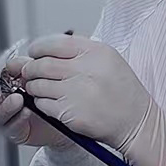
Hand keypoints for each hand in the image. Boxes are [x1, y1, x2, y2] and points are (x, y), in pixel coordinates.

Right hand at [0, 67, 69, 147]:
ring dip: (5, 106)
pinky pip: (12, 127)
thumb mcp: (32, 74)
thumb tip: (11, 64)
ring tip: (17, 99)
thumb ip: (20, 67)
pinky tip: (26, 112)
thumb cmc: (44, 91)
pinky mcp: (15, 132)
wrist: (62, 114)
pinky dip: (19, 118)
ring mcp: (2, 118)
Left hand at [17, 34, 159, 151]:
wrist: (136, 122)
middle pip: (42, 64)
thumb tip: (45, 50)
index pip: (55, 42)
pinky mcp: (69, 113)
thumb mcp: (108, 60)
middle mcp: (86, 70)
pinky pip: (42, 103)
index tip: (34, 52)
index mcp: (96, 52)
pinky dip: (40, 102)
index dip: (39, 48)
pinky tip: (50, 102)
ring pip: (38, 84)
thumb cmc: (122, 93)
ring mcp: (77, 92)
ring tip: (39, 88)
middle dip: (31, 68)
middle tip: (29, 72)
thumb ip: (79, 52)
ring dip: (34, 86)